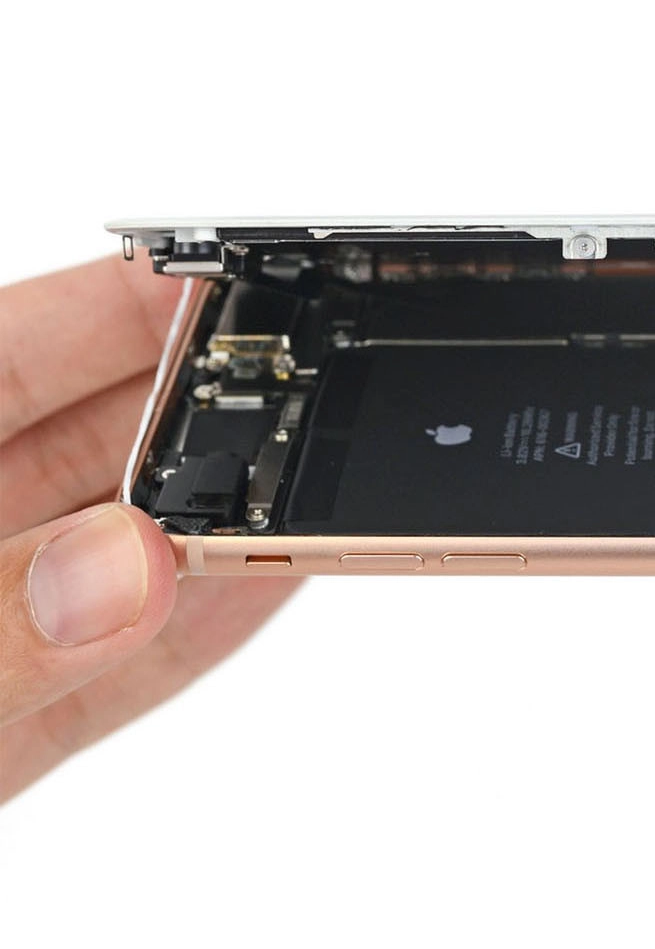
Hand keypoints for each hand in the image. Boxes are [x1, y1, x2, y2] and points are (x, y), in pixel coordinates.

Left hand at [0, 258, 298, 801]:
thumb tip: (125, 568)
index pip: (3, 353)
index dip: (118, 305)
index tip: (238, 280)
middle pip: (84, 448)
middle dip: (203, 417)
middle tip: (317, 391)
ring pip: (118, 561)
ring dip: (224, 524)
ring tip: (328, 482)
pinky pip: (116, 668)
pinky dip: (199, 630)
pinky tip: (279, 577)